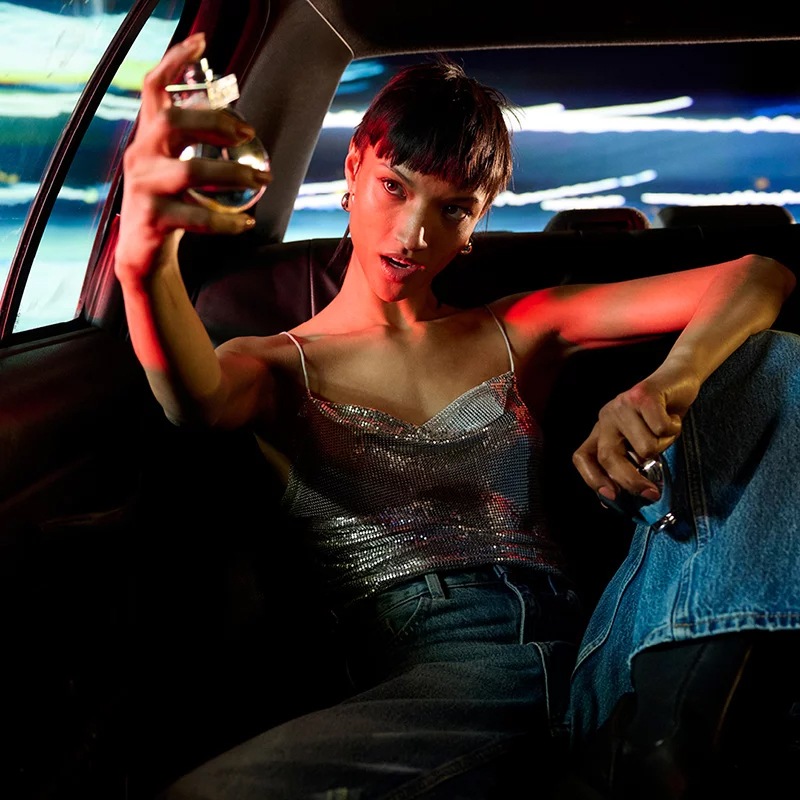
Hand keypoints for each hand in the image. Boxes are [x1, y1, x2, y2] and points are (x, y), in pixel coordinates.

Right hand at [115, 32, 271, 280]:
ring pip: (191, 171)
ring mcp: (144, 188)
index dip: (174, 62)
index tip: (201, 41)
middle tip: (248, 135)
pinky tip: (246, 223)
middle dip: (214, 123)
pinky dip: (227, 221)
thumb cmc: (167, 206)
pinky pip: (197, 217)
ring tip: (261, 179)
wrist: (143, 254)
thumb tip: (235, 123)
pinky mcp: (153, 219)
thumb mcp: (173, 167)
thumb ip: (190, 143)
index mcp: (148, 139)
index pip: (153, 89)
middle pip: (173, 122)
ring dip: (233, 174)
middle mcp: (140, 157)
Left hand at [572, 363, 699, 502]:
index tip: (611, 497)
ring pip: (644, 447)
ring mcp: (622, 405)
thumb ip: (630, 465)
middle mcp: (606, 416)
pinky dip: (673, 428)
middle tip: (651, 493)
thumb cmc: (661, 416)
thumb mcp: (642, 443)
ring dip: (664, 444)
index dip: (592, 479)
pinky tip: (672, 416)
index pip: (582, 457)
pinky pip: (660, 429)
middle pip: (609, 457)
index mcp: (601, 430)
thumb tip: (616, 500)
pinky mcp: (642, 395)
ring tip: (666, 430)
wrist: (678, 379)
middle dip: (631, 481)